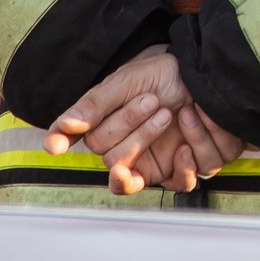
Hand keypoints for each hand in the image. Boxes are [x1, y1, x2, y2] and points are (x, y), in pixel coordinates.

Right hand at [46, 46, 251, 194]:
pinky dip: (184, 168)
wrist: (204, 77)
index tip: (55, 147)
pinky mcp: (179, 170)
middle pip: (112, 158)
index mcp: (104, 128)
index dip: (63, 144)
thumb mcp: (127, 81)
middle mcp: (122, 151)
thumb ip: (95, 104)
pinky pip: (178, 184)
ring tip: (171, 112)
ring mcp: (151, 164)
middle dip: (131, 126)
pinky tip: (185, 145)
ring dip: (152, 141)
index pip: (76, 140)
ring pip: (137, 177)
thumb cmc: (162, 76)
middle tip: (152, 100)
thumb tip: (66, 127)